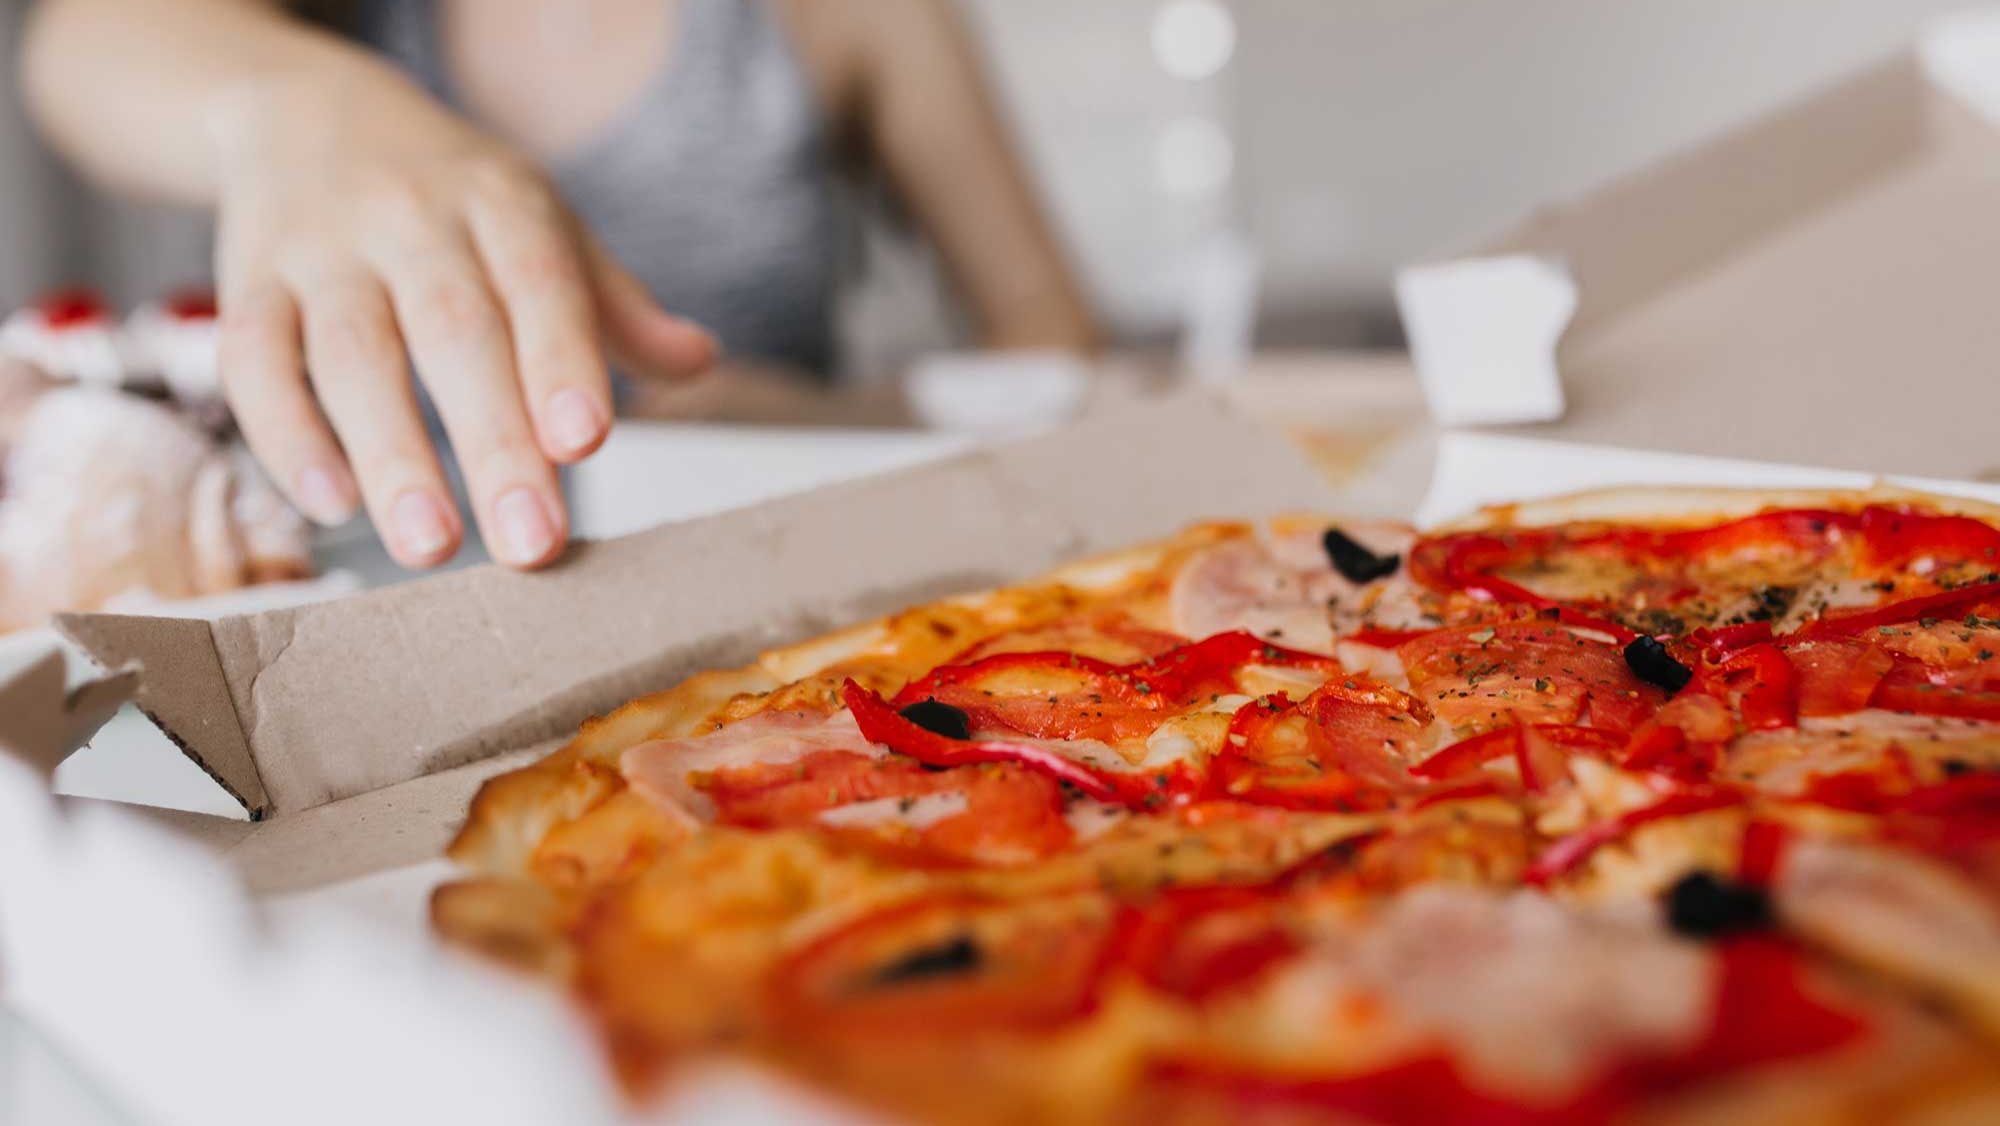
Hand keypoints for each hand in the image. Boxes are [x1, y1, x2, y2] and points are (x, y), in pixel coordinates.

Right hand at [212, 69, 714, 568]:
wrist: (306, 109)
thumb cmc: (454, 198)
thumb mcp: (543, 226)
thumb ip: (615, 306)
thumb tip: (698, 361)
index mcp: (503, 204)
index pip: (540, 284)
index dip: (561, 361)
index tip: (584, 442)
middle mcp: (410, 219)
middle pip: (452, 332)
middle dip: (493, 442)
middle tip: (528, 544)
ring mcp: (321, 250)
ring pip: (350, 354)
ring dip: (391, 457)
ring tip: (430, 547)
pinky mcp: (246, 280)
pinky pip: (255, 359)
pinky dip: (287, 436)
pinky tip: (332, 505)